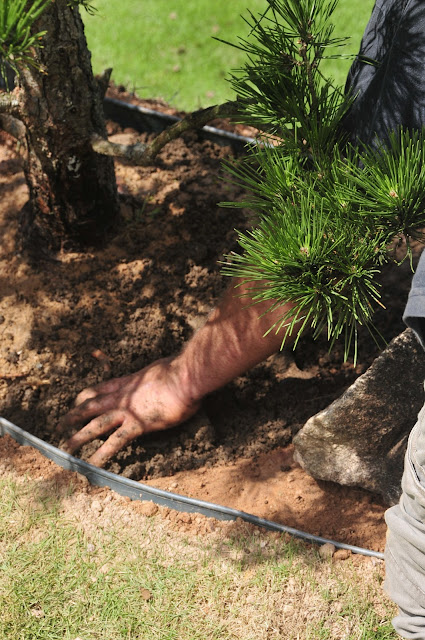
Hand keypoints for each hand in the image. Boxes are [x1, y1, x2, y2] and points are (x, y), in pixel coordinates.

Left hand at [58, 357, 199, 466]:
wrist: (184, 376)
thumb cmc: (180, 371)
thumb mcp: (162, 369)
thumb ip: (157, 376)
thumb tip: (163, 376)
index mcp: (128, 382)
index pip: (101, 388)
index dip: (87, 396)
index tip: (77, 401)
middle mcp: (123, 396)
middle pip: (92, 406)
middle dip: (75, 415)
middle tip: (61, 424)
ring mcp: (128, 411)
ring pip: (97, 425)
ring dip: (79, 437)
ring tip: (66, 448)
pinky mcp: (138, 424)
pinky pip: (115, 441)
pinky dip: (102, 454)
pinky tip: (92, 465)